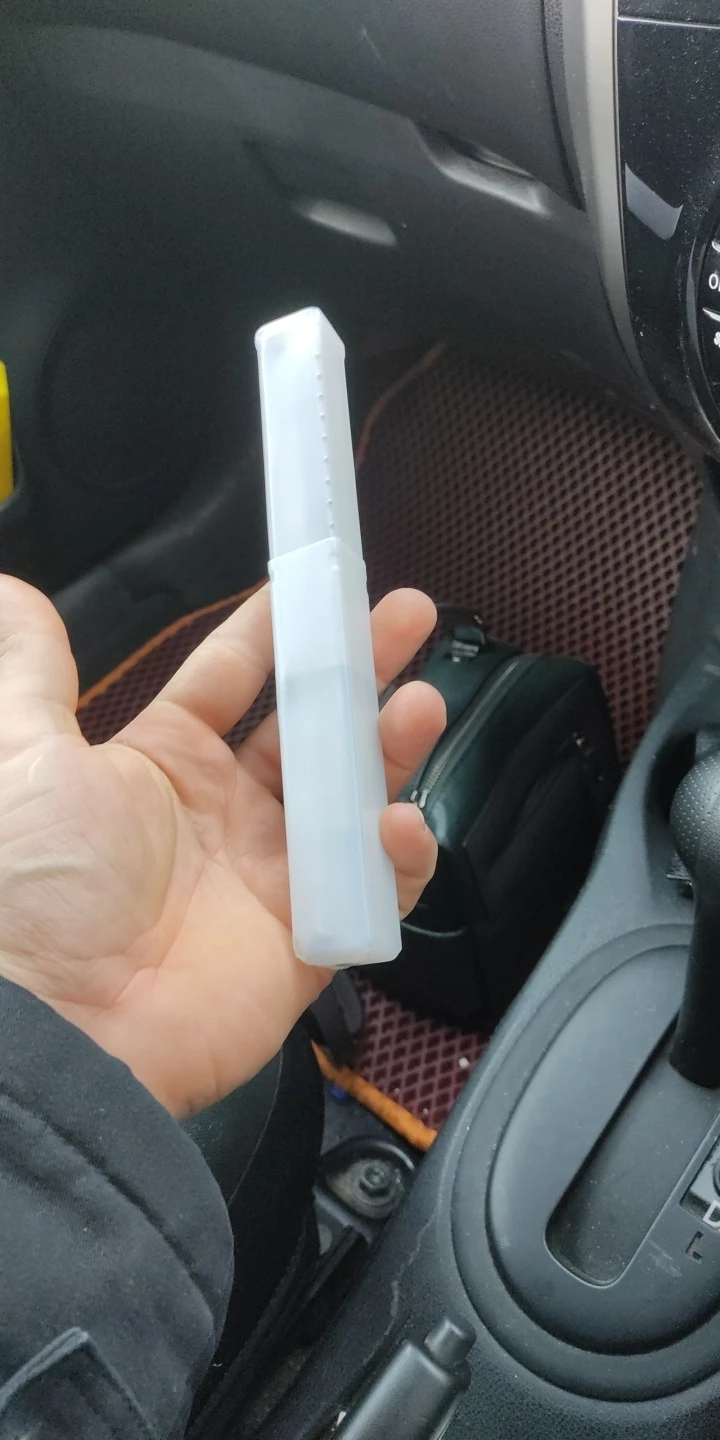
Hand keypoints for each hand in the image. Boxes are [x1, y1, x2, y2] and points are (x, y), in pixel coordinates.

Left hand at [0, 576, 444, 1115]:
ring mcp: (271, 876)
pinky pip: (374, 892)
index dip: (279, 628)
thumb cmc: (32, 889)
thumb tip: (15, 590)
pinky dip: (400, 860)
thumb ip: (32, 670)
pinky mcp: (306, 940)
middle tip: (409, 616)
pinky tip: (399, 823)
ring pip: (355, 796)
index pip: (235, 677)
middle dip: (361, 670)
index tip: (323, 581)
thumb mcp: (22, 757)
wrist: (54, 1028)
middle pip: (312, 727)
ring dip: (393, 748)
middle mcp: (224, 814)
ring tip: (423, 703)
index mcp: (163, 764)